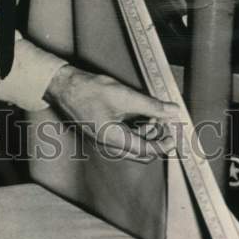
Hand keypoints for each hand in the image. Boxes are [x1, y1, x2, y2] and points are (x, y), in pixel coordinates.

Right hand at [44, 64, 179, 162]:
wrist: (64, 87)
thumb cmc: (88, 90)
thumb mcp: (124, 96)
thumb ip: (151, 106)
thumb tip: (172, 111)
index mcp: (114, 139)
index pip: (146, 150)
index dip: (164, 144)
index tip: (174, 134)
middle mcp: (109, 144)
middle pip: (141, 151)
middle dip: (156, 138)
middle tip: (165, 121)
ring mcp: (105, 140)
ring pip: (134, 145)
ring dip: (147, 132)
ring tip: (152, 113)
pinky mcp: (103, 132)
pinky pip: (125, 137)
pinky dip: (136, 128)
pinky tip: (139, 113)